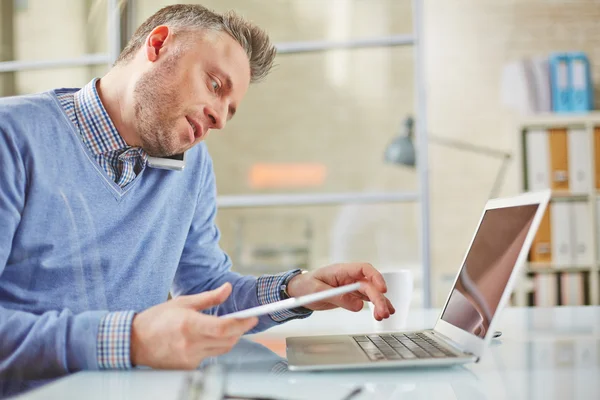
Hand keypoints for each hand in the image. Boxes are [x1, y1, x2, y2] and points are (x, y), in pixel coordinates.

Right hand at [130, 283, 257, 368]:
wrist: (134, 342)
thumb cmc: (156, 320)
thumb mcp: (182, 302)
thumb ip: (209, 298)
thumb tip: (228, 288)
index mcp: (190, 325)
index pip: (224, 328)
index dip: (242, 323)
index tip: (253, 317)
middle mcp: (191, 344)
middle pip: (228, 341)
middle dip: (239, 330)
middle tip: (244, 320)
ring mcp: (189, 358)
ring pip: (221, 350)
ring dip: (228, 339)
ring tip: (226, 327)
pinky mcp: (188, 367)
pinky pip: (209, 356)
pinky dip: (213, 347)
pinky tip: (207, 338)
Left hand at [286, 263, 395, 320]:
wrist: (298, 291)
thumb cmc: (306, 286)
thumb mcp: (318, 291)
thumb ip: (339, 298)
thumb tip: (359, 305)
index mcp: (341, 270)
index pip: (363, 269)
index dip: (375, 277)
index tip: (382, 289)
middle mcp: (349, 277)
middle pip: (369, 285)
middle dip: (378, 298)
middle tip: (383, 312)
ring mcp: (351, 286)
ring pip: (370, 293)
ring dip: (379, 303)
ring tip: (383, 315)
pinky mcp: (350, 295)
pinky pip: (366, 299)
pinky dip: (375, 306)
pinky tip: (382, 312)